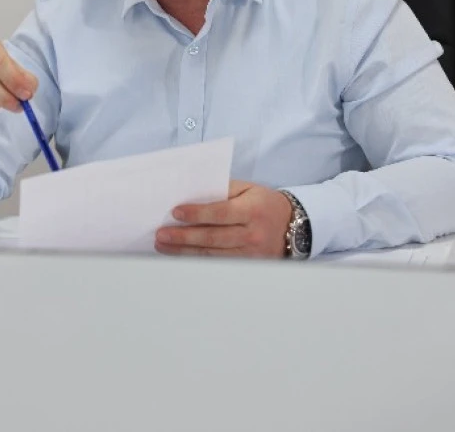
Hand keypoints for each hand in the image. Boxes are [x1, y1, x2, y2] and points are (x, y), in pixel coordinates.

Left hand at [155, 180, 291, 258]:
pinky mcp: (248, 265)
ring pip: (212, 254)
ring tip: (164, 245)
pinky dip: (197, 259)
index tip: (175, 212)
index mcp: (252, 210)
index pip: (220, 213)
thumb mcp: (248, 188)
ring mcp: (250, 253)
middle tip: (161, 234)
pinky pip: (218, 263)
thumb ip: (223, 189)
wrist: (294, 226)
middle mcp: (252, 234)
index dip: (196, 213)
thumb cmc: (264, 202)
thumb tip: (193, 193)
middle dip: (183, 236)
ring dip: (184, 250)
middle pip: (212, 237)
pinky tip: (181, 255)